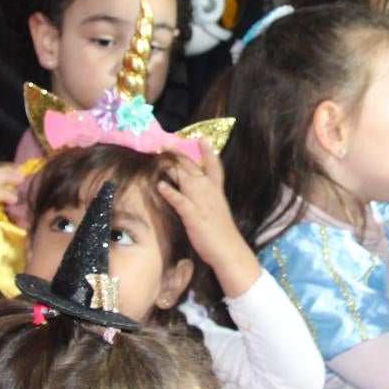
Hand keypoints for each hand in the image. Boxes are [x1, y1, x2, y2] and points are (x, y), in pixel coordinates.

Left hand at [157, 146, 257, 296]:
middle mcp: (209, 192)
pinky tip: (160, 185)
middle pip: (194, 168)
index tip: (202, 139)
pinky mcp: (193, 215)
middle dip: (180, 156)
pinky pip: (180, 200)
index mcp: (217, 191)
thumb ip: (208, 201)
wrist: (229, 250)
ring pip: (185, 178)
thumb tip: (197, 196)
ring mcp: (201, 202)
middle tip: (167, 145)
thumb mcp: (217, 211)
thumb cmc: (222, 234)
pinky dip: (170, 192)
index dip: (208, 152)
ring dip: (171, 167)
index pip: (215, 167)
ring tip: (159, 157)